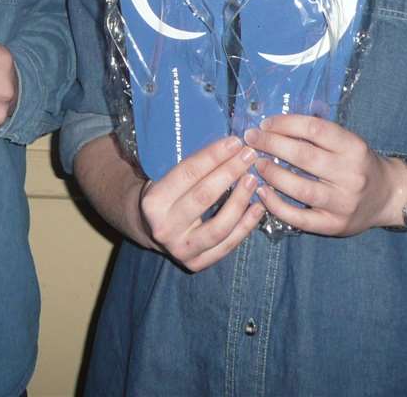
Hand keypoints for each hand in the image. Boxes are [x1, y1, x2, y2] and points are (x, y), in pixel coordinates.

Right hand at [138, 136, 264, 271]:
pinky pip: (227, 245)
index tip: (235, 141)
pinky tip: (258, 207)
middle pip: (204, 196)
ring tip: (253, 179)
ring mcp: (180, 249)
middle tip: (249, 155)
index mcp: (153, 202)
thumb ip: (189, 165)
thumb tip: (228, 145)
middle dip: (230, 172)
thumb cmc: (163, 194)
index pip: (188, 173)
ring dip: (240, 200)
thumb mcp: (163, 177)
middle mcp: (164, 228)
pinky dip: (246, 226)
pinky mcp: (196, 263)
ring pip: (220, 226)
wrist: (148, 228)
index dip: (213, 156)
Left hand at [246, 116, 402, 236]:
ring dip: (272, 174)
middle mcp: (350, 174)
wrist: (388, 196)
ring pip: (300, 188)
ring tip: (256, 164)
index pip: (314, 129)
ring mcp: (343, 203)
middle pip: (304, 156)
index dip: (285, 124)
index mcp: (353, 147)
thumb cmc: (359, 163)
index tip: (265, 124)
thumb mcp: (347, 142)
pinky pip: (299, 218)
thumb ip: (318, 135)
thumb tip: (274, 125)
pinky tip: (263, 193)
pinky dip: (276, 205)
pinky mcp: (334, 225)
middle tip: (251, 139)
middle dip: (271, 145)